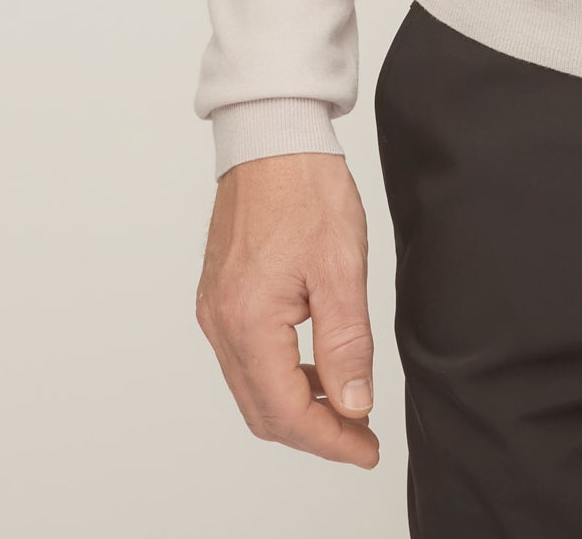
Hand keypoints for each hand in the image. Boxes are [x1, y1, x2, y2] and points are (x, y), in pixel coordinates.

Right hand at [196, 150, 380, 467]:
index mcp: (247, 320)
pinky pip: (246, 357)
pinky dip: (281, 374)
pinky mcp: (220, 295)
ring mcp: (215, 309)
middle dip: (314, 432)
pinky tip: (317, 364)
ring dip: (297, 405)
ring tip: (346, 404)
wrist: (272, 134)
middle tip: (360, 437)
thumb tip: (352, 405)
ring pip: (252, 387)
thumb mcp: (341, 266)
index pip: (286, 411)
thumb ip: (346, 343)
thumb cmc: (305, 186)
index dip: (330, 440)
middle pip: (262, 410)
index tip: (366, 449)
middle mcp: (220, 322)